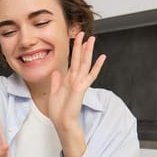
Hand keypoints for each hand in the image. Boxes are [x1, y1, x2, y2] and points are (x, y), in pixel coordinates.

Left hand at [47, 32, 105, 156]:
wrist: (63, 123)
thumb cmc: (60, 112)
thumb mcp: (54, 93)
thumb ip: (56, 81)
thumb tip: (56, 72)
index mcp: (68, 81)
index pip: (73, 62)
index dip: (74, 50)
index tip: (76, 40)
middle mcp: (75, 80)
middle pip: (80, 59)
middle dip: (81, 46)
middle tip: (83, 33)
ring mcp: (80, 83)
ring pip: (85, 63)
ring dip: (88, 51)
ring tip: (92, 39)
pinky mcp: (81, 88)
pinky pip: (90, 74)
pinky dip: (96, 65)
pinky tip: (102, 57)